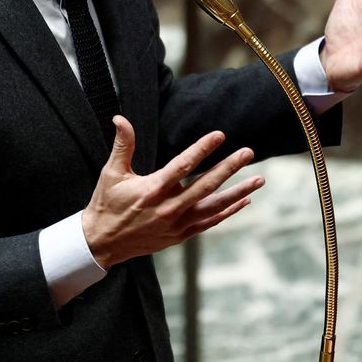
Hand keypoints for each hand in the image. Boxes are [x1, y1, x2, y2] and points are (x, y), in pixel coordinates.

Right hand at [82, 116, 262, 267]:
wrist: (103, 243)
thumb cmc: (107, 204)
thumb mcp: (111, 173)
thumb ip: (122, 145)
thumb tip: (120, 118)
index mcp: (152, 190)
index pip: (182, 166)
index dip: (202, 149)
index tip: (219, 135)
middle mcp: (168, 208)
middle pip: (205, 185)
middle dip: (229, 168)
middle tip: (248, 152)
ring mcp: (177, 224)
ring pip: (213, 206)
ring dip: (238, 192)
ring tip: (259, 179)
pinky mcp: (180, 235)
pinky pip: (210, 221)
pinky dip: (228, 211)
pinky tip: (244, 200)